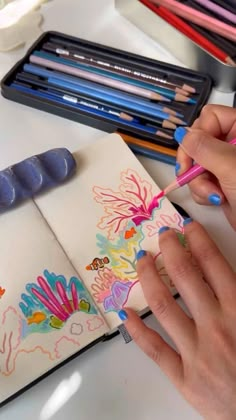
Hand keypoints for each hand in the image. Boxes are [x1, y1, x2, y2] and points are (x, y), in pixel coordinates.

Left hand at [120, 220, 235, 419]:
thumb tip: (225, 271)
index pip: (214, 264)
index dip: (198, 240)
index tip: (187, 227)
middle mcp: (216, 327)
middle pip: (185, 277)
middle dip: (171, 250)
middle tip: (163, 235)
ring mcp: (197, 353)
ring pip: (163, 306)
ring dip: (149, 278)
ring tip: (142, 260)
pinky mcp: (184, 378)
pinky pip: (154, 349)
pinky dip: (136, 329)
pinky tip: (124, 312)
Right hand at [175, 105, 235, 229]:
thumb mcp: (231, 167)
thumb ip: (205, 148)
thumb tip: (182, 134)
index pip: (211, 117)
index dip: (199, 134)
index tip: (192, 156)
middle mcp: (232, 145)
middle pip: (198, 140)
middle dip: (194, 163)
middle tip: (190, 175)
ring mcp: (225, 165)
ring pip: (195, 163)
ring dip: (198, 182)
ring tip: (213, 195)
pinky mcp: (220, 183)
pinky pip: (199, 180)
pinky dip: (202, 192)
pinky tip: (215, 200)